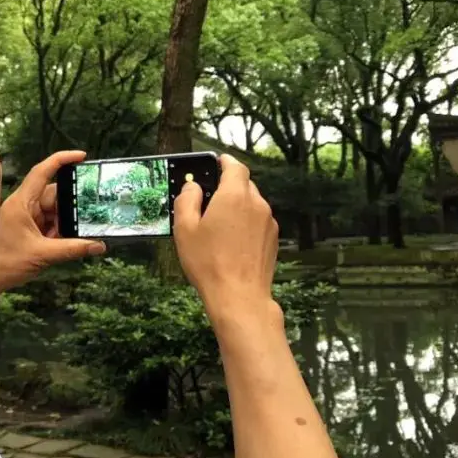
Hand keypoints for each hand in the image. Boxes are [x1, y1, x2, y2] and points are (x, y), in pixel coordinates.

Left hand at [0, 151, 105, 299]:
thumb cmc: (5, 264)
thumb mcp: (43, 255)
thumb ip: (72, 249)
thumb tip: (98, 245)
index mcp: (21, 203)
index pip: (42, 172)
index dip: (62, 160)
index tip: (81, 156)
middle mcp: (22, 205)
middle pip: (53, 195)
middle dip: (71, 205)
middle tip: (90, 214)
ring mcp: (24, 217)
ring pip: (53, 211)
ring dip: (65, 222)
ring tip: (79, 233)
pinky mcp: (26, 229)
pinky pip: (48, 223)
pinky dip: (58, 231)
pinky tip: (66, 241)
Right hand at [173, 154, 278, 320]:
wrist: (239, 296)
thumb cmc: (209, 263)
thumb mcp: (185, 229)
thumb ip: (186, 200)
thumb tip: (192, 187)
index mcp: (234, 196)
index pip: (234, 166)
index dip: (224, 161)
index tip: (216, 162)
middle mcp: (256, 204)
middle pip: (244, 184)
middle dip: (227, 187)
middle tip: (208, 201)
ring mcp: (268, 222)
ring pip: (251, 204)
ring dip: (236, 207)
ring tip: (217, 227)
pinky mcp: (273, 239)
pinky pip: (258, 221)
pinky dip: (246, 223)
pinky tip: (231, 242)